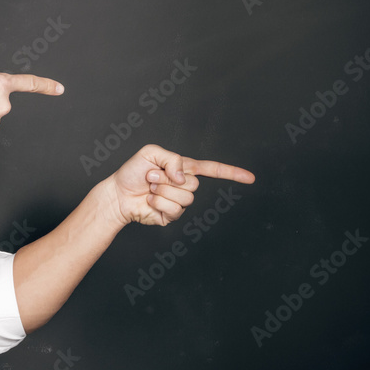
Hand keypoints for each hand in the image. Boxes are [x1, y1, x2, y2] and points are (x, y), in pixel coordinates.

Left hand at [102, 144, 255, 227]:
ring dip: (163, 191)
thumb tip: (184, 176)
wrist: (118, 193)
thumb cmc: (133, 172)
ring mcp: (178, 202)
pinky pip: (174, 209)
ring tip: (150, 189)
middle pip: (194, 184)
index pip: (212, 170)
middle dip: (169, 179)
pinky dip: (159, 203)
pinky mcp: (171, 216)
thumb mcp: (151, 153)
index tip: (250, 178)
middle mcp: (183, 185)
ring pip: (185, 198)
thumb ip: (172, 158)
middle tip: (152, 177)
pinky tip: (150, 201)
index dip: (232, 173)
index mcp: (183, 169)